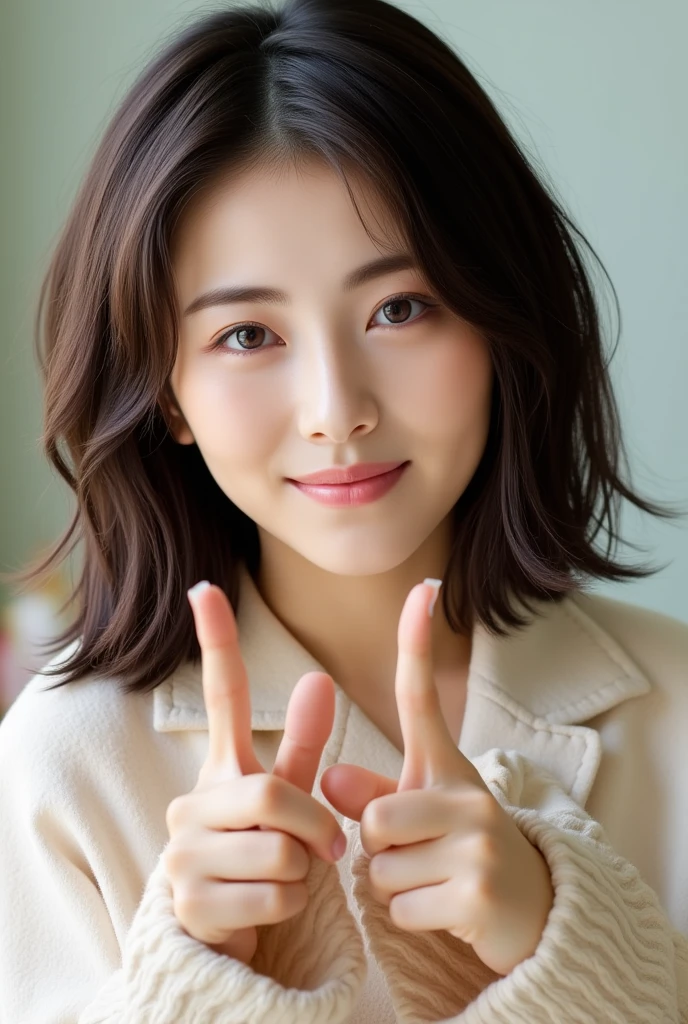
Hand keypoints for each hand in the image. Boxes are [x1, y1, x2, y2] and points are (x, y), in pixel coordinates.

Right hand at [163, 581, 345, 964]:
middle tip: (327, 847)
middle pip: (274, 795)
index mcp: (220, 769)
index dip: (217, 641)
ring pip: (279, 852)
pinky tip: (274, 908)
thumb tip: (318, 677)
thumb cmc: (261, 854)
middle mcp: (191, 805)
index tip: (206, 588)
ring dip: (306, 871)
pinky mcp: (191, 904)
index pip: (221, 696)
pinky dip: (294, 906)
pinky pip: (274, 897)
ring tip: (289, 877)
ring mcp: (183, 855)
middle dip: (314, 827)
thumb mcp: (288, 798)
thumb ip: (301, 744)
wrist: (226, 931)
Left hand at [320, 581, 553, 975]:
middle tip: (416, 858)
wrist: (530, 915)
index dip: (416, 644)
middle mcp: (469, 795)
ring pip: (381, 869)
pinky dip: (407, 919)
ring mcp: (479, 844)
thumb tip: (333, 781)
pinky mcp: (478, 894)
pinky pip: (398, 908)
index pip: (423, 699)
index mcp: (448, 767)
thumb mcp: (421, 818)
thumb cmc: (459, 855)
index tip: (421, 587)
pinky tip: (444, 913)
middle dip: (378, 851)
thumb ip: (375, 795)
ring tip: (434, 885)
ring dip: (393, 889)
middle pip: (374, 819)